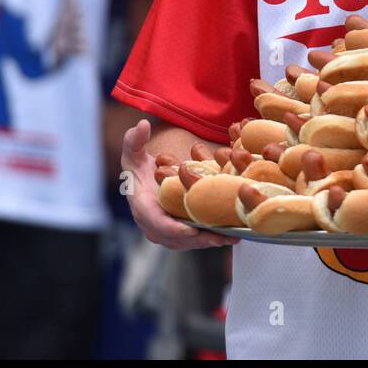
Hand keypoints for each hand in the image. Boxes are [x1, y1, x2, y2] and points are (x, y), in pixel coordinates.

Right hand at [120, 118, 237, 250]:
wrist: (144, 180)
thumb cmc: (138, 166)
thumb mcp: (133, 151)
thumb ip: (135, 139)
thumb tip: (142, 126)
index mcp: (142, 207)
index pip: (156, 222)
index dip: (173, 229)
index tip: (190, 231)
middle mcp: (154, 225)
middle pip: (177, 238)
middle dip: (198, 240)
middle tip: (220, 237)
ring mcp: (168, 231)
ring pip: (190, 242)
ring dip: (211, 241)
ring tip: (232, 237)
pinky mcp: (181, 232)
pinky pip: (197, 239)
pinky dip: (214, 238)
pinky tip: (234, 234)